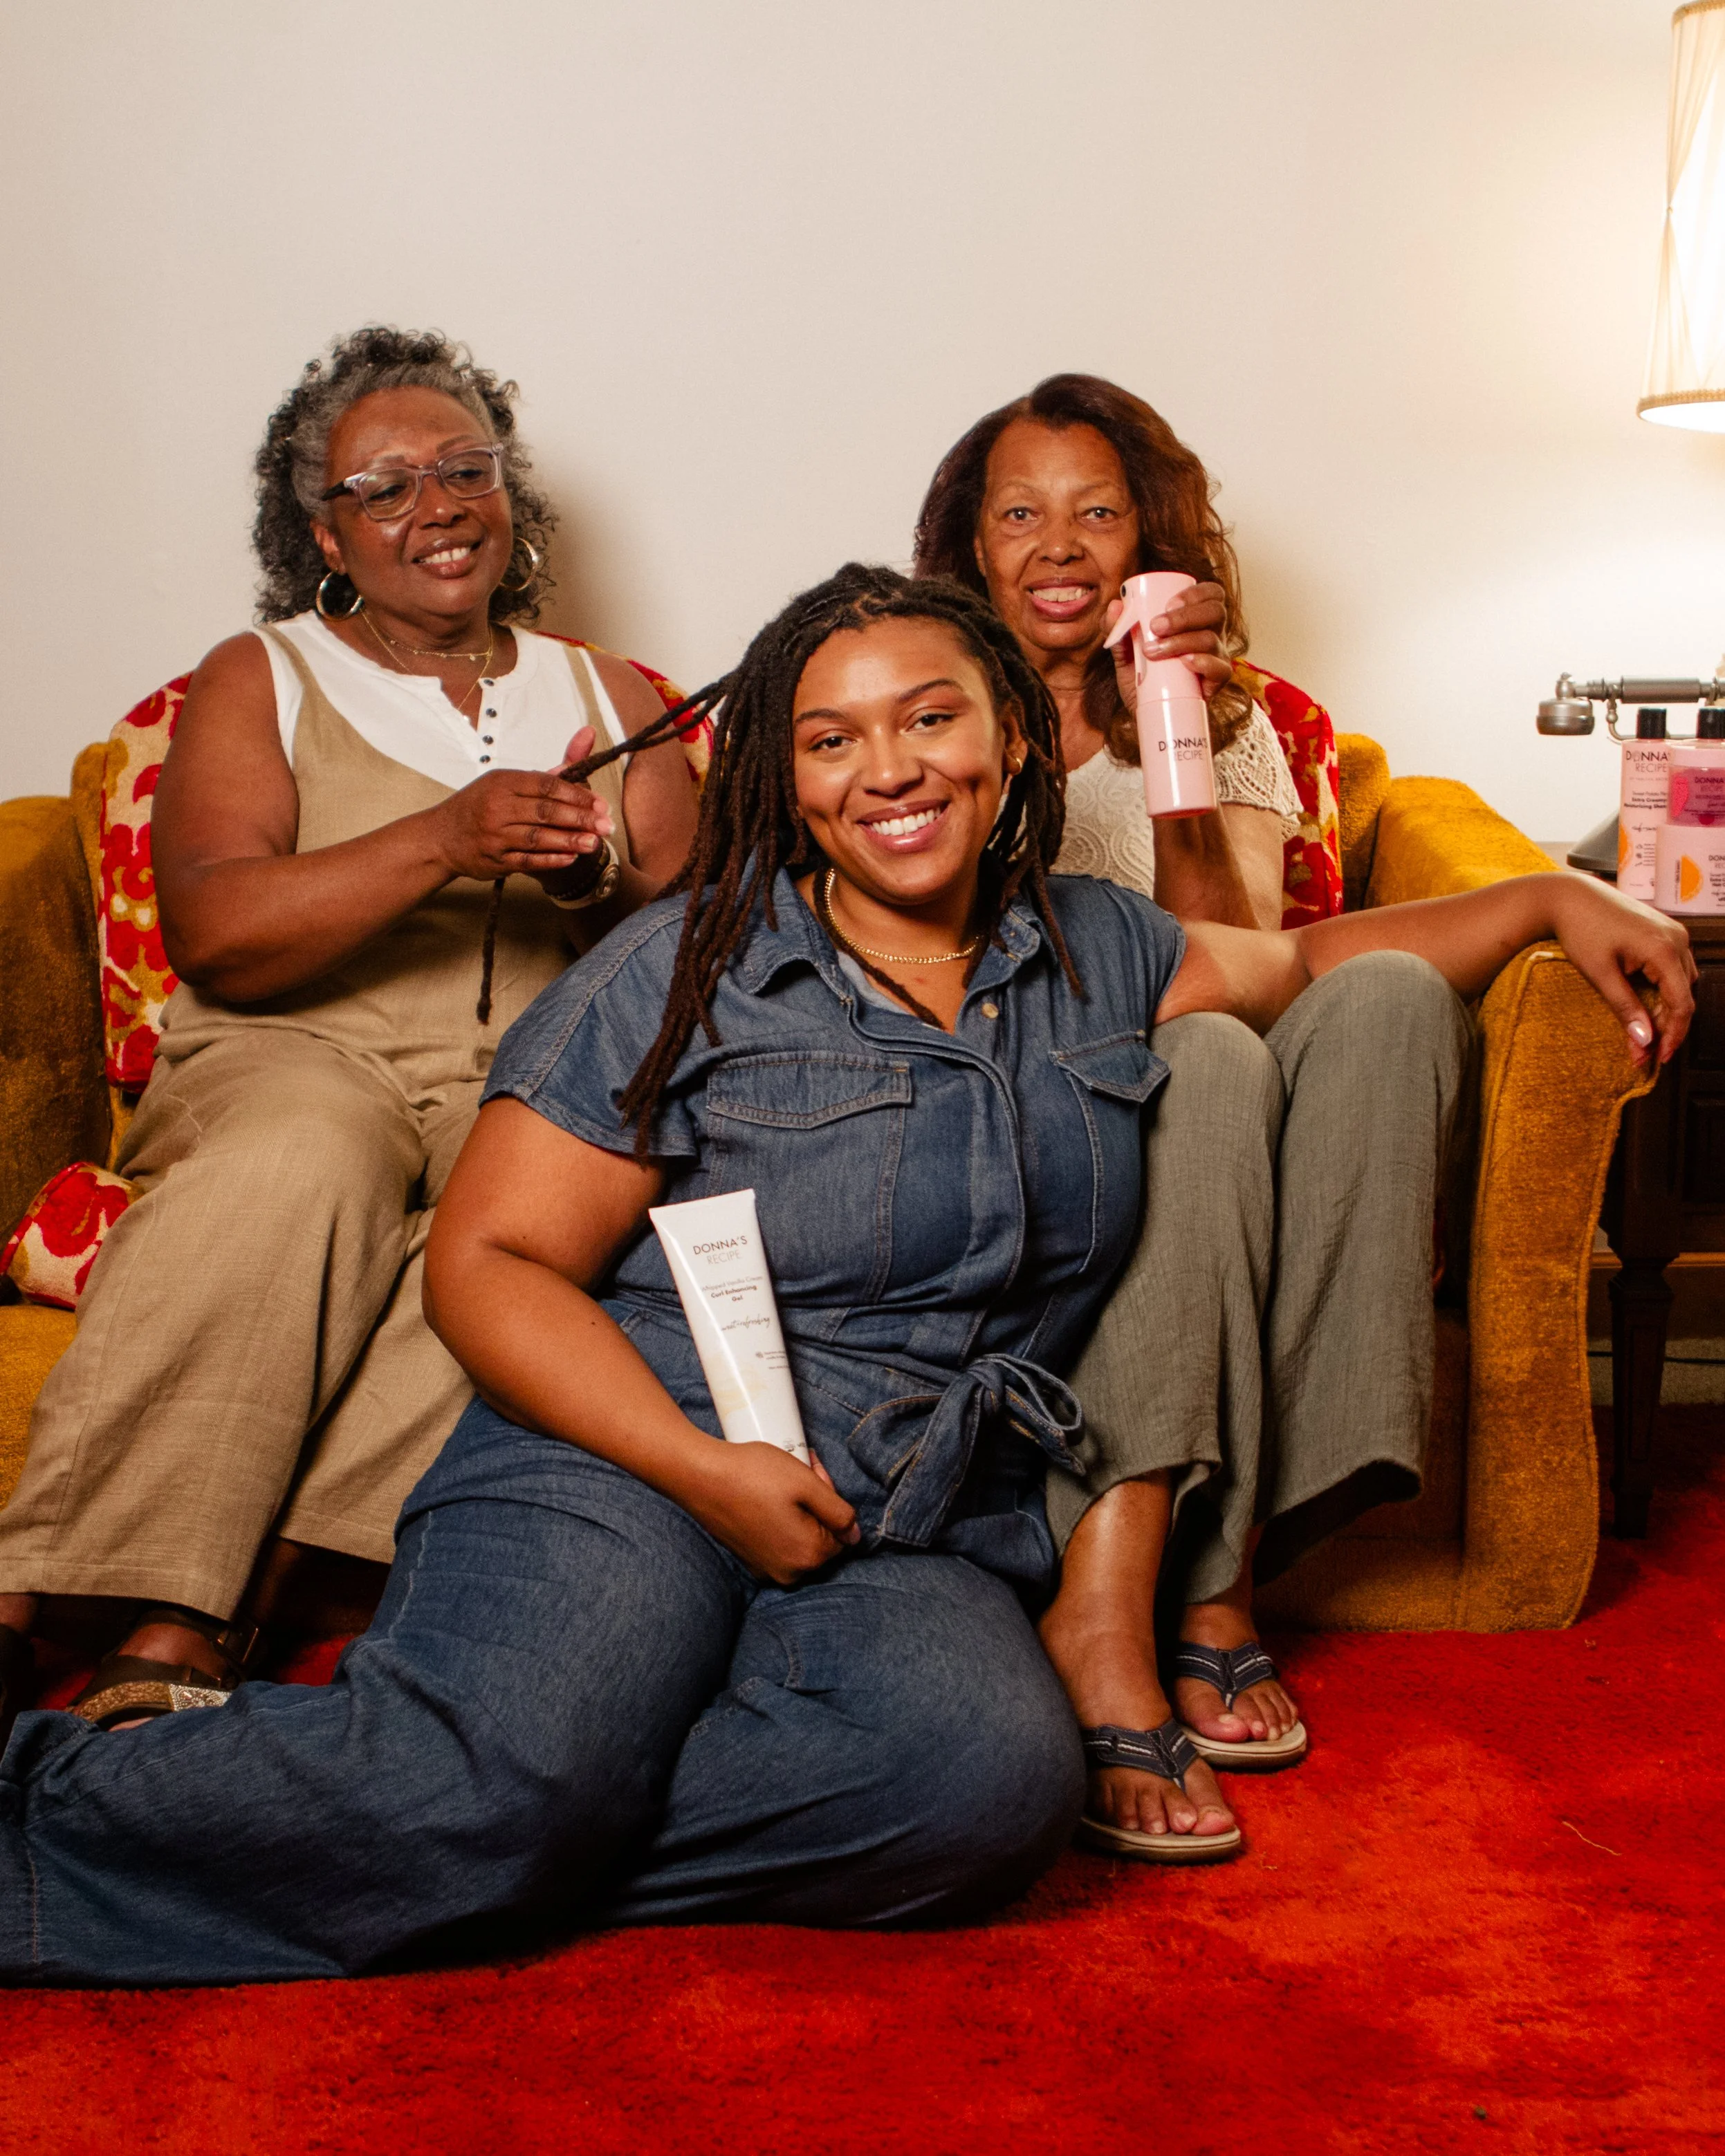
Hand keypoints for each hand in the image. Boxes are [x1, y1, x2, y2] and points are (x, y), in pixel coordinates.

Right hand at [428, 724, 615, 881]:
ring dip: (569, 841)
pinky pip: (527, 860)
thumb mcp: (507, 782)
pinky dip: (550, 859)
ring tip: (594, 843)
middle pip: (546, 812)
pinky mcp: (493, 860)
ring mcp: (494, 835)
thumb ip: (549, 773)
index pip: (546, 785)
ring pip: (538, 838)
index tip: (599, 803)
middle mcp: (497, 807)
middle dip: (580, 819)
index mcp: (503, 782)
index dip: (576, 795)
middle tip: (606, 825)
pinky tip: (570, 857)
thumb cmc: (480, 806)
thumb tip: (587, 737)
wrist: (440, 837)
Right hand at [679, 1439, 860, 1585]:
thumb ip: (839, 1512)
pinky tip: (763, 1498)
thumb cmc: (753, 1475)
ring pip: (798, 1540)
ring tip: (781, 1483)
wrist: (700, 1477)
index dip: (830, 1500)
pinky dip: (776, 1522)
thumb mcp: (807, 1484)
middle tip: (799, 1473)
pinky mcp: (749, 1559)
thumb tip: (855, 1535)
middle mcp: (788, 1572)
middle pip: (820, 1538)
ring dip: (797, 1513)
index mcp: (808, 1555)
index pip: (842, 1533)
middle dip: (815, 1507)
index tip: (813, 1476)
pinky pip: (777, 1543)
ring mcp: (765, 1569)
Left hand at [1103, 580, 1231, 712]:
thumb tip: (1115, 606)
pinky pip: (1221, 669)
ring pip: (1211, 639)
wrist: (1145, 713)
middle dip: (1184, 616)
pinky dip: (1204, 662)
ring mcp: (1216, 657)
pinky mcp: (1216, 682)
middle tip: (1155, 627)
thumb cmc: (1142, 677)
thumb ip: (1118, 630)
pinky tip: (1186, 662)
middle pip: (1215, 611)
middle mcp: (1211, 634)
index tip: (1168, 603)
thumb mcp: (1124, 653)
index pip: (1210, 594)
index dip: (1195, 593)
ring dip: (1181, 641)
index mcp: (1195, 619)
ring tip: (1153, 651)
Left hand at [1551, 875, 1695, 1066]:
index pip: (1682, 1003)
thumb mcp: (1600, 974)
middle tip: (1642, 1052)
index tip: (1658, 1058)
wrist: (1568, 896)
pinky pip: (1671, 967)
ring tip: (1640, 1031)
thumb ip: (1625, 1008)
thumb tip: (1645, 1041)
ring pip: (1680, 982)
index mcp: (1665, 949)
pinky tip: (1641, 1004)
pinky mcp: (1663, 931)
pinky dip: (1660, 989)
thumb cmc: (1580, 930)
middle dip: (1665, 1026)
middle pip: (1684, 994)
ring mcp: (1673, 933)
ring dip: (1663, 1008)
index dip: (1673, 1035)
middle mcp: (1677, 939)